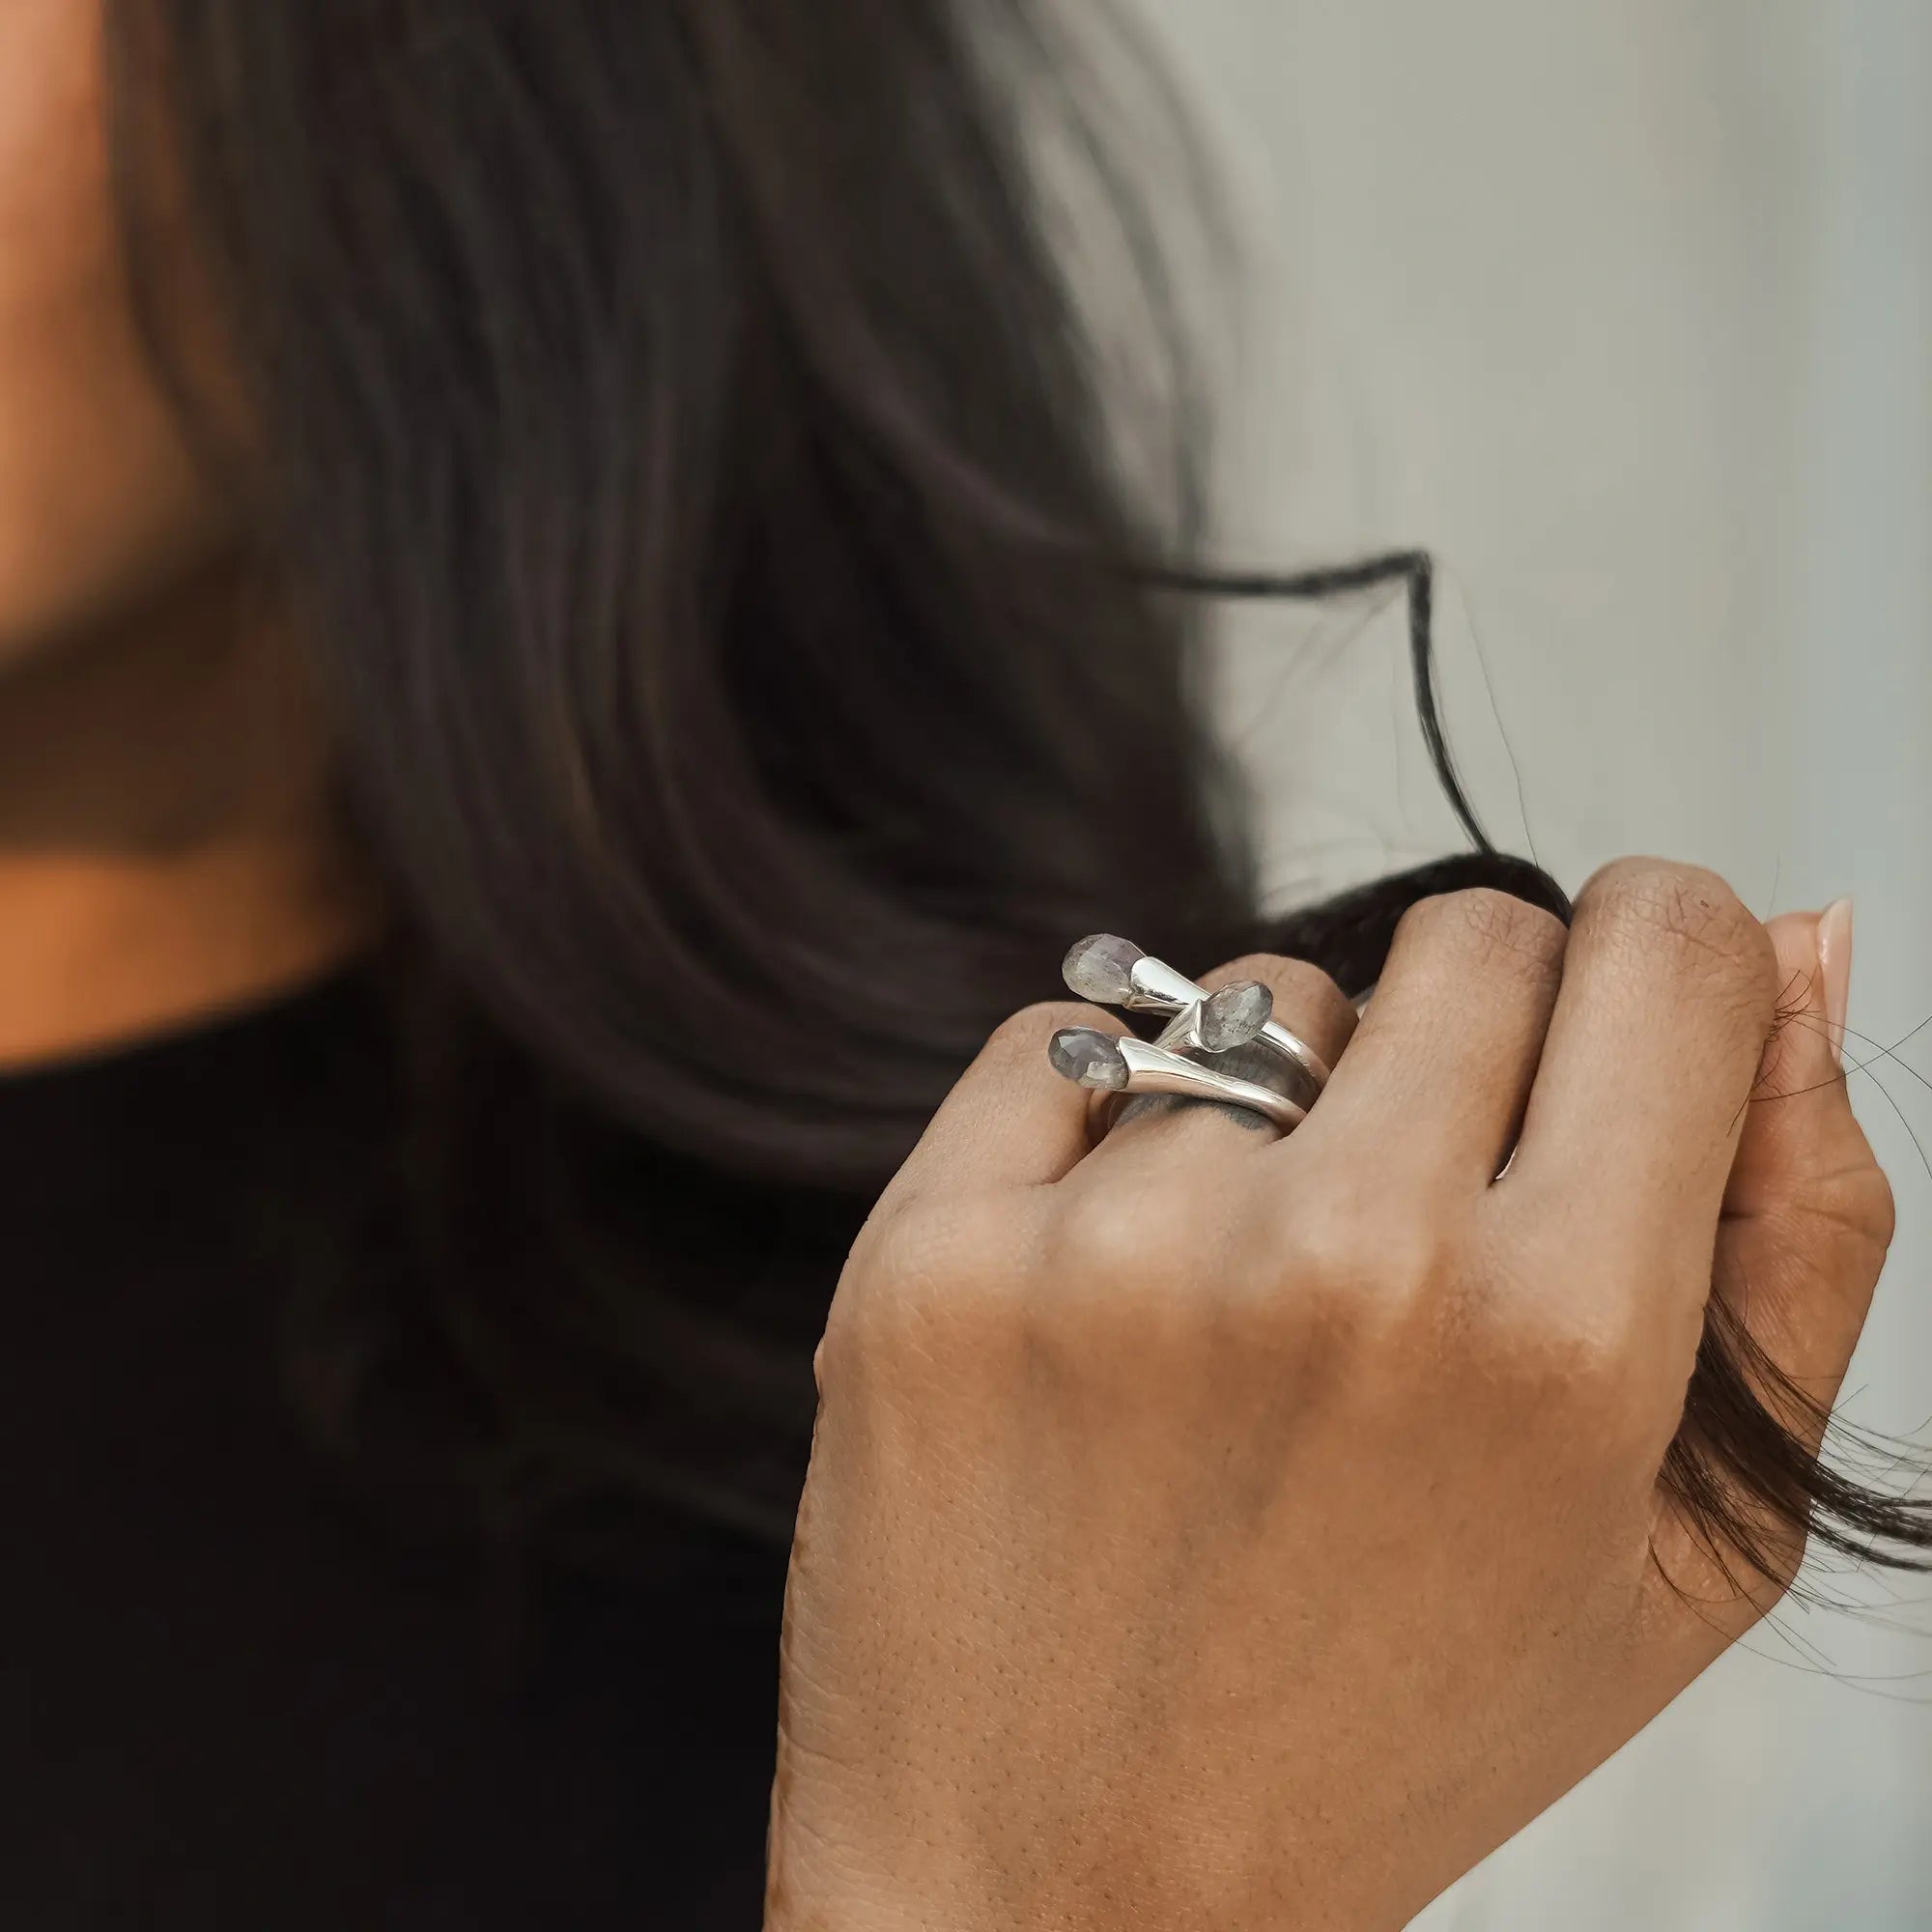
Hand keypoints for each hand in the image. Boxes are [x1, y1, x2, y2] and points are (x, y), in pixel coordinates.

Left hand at [766, 861, 1891, 1931]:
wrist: (1057, 1885)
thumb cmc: (1390, 1723)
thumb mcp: (1684, 1544)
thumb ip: (1797, 1229)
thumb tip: (1791, 936)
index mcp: (1562, 1336)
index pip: (1662, 946)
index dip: (1653, 964)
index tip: (1607, 1030)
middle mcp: (1339, 1260)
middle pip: (1466, 936)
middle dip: (1473, 1040)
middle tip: (1420, 1212)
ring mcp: (1114, 1251)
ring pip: (1258, 1001)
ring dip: (1277, 1108)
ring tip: (1249, 1307)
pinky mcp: (934, 1252)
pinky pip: (1062, 1041)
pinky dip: (1096, 1123)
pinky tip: (1104, 1293)